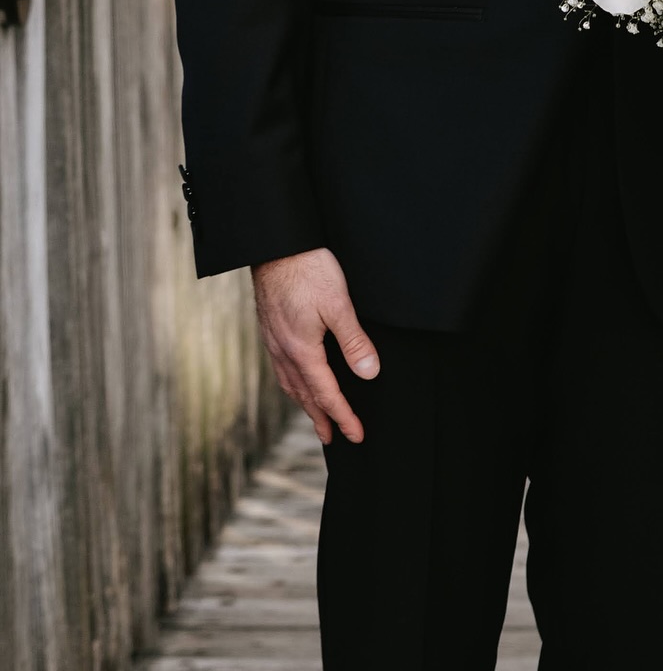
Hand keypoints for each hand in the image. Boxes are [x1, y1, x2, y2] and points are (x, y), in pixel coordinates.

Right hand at [251, 247, 378, 444]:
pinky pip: (281, 367)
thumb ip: (354, 341)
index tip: (357, 434)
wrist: (275, 245)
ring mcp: (274, 341)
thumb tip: (369, 373)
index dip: (343, 416)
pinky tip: (297, 377)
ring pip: (290, 383)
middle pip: (305, 395)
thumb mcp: (338, 305)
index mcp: (302, 351)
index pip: (326, 394)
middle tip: (333, 438)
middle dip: (321, 418)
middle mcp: (283, 351)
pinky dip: (293, 383)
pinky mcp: (270, 328)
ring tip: (316, 415)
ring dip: (305, 403)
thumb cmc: (308, 270)